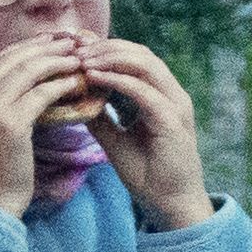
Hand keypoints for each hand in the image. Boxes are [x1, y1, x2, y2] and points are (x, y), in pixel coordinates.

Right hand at [0, 31, 101, 213]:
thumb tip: (26, 78)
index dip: (27, 47)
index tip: (50, 42)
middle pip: (12, 59)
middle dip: (44, 47)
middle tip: (70, 41)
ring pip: (27, 71)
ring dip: (56, 61)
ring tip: (78, 58)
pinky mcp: (10, 124)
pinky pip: (41, 94)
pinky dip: (61, 85)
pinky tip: (76, 84)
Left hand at [77, 36, 213, 228]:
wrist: (170, 204)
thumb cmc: (148, 174)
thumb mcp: (116, 140)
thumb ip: (101, 118)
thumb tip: (77, 99)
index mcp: (162, 95)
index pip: (136, 57)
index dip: (107, 48)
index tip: (77, 49)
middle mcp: (172, 94)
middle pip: (141, 53)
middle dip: (106, 47)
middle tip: (76, 49)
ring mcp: (175, 104)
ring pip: (144, 64)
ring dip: (110, 57)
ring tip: (82, 60)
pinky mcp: (171, 119)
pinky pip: (142, 90)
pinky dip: (117, 79)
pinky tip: (94, 77)